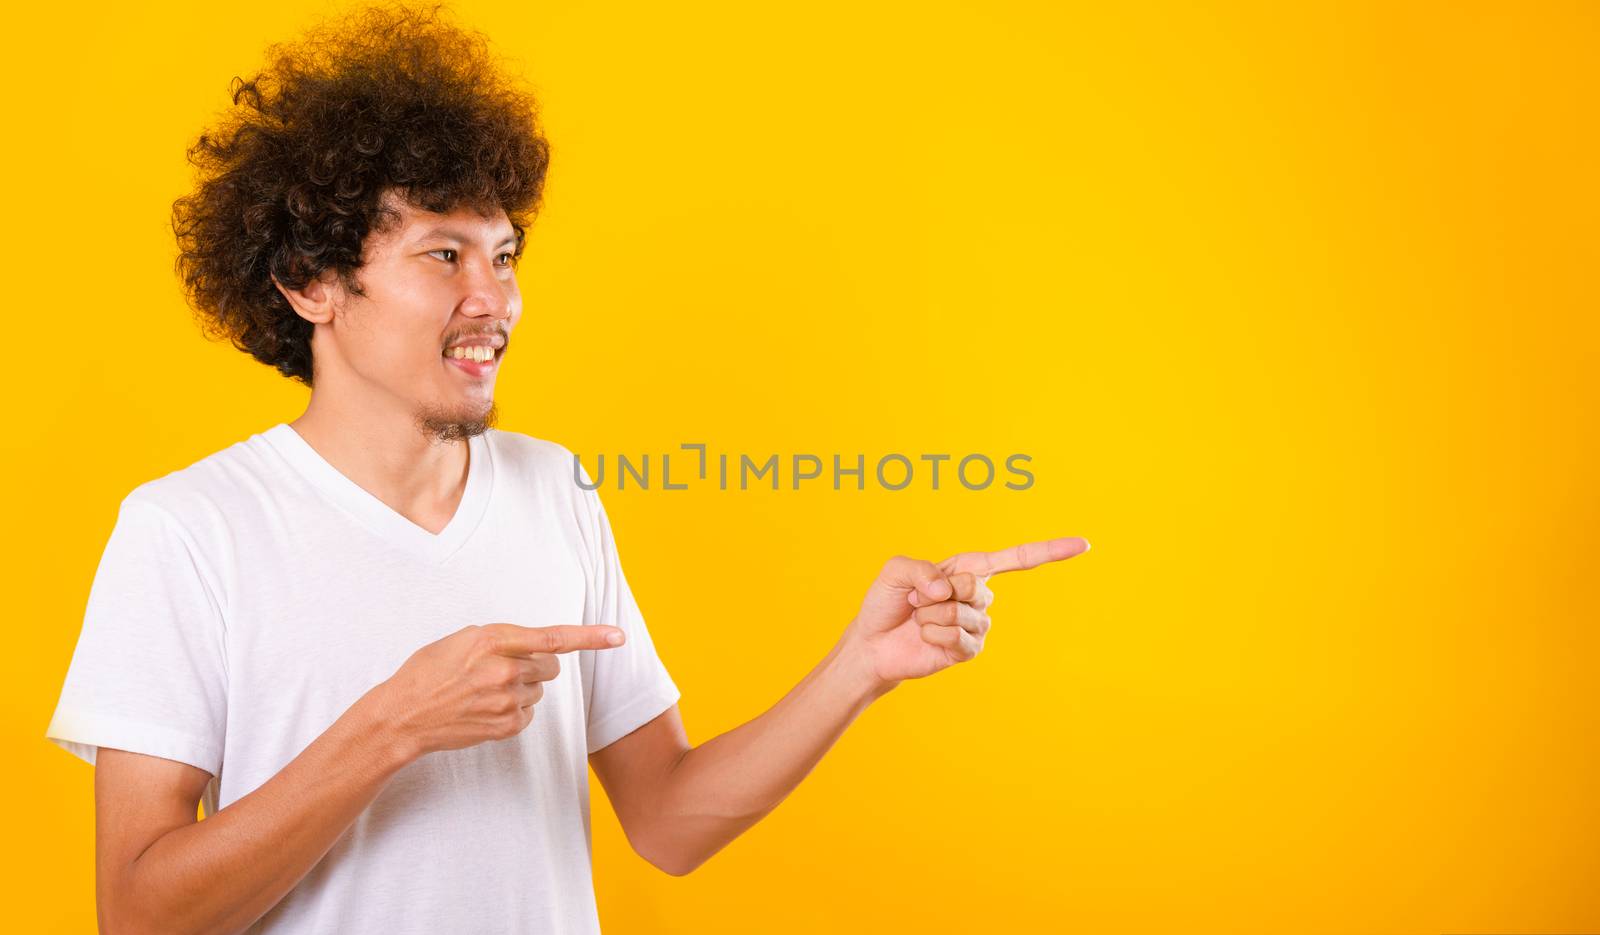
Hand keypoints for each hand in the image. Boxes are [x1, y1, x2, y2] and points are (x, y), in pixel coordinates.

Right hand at [376, 622, 625, 757]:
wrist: (403, 716)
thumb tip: (531, 647)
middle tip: (504, 668)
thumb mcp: (461, 640)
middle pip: (551, 666)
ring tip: (485, 690)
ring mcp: (506, 701)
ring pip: (539, 690)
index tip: (618, 636)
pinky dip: (514, 710)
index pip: (553, 638)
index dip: (591, 637)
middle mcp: (505, 670)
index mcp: (493, 641)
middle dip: (536, 665)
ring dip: (521, 687)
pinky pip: (528, 713)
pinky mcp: (506, 726)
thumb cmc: (428, 672)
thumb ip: (499, 639)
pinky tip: (485, 708)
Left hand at [840, 537, 1089, 690]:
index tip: (1083, 545)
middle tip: (919, 601)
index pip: (1017, 559)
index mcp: (969, 569)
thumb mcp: (895, 571)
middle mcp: (979, 595)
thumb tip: (947, 590)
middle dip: (939, 593)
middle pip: (976, 587)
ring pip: (963, 614)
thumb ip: (919, 569)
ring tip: (920, 620)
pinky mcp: (969, 650)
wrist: (874, 644)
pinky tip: (926, 637)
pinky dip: (934, 635)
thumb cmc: (887, 603)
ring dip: (932, 616)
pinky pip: (958, 638)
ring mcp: (977, 624)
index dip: (1050, 551)